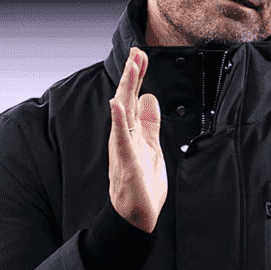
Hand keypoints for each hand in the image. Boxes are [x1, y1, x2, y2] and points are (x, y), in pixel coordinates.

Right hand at [108, 47, 166, 233]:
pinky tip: (117, 104)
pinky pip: (122, 139)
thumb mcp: (152, 149)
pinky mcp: (126, 162)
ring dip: (126, 89)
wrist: (135, 218)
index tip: (141, 55)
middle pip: (127, 100)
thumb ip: (150, 125)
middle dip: (133, 75)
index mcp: (132, 133)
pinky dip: (119, 120)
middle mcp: (124, 137)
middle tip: (136, 51)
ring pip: (123, 114)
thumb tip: (150, 99)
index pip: (134, 98)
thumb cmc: (142, 186)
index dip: (138, 77)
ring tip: (130, 68)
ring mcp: (124, 148)